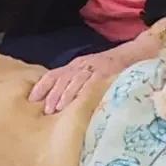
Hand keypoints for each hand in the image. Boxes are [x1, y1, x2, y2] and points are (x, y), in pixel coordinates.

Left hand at [29, 40, 151, 114]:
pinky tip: (78, 102)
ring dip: (65, 95)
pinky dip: (84, 92)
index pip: (53, 74)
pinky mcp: (106, 73)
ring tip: (57, 109)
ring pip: (75, 81)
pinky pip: (93, 83)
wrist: (133, 55)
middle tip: (45, 110)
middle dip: (52, 94)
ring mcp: (94, 68)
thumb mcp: (88, 71)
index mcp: (75, 65)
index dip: (42, 86)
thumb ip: (74, 82)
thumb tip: (56, 100)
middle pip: (62, 79)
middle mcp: (81, 65)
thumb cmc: (109, 68)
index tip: (32, 99)